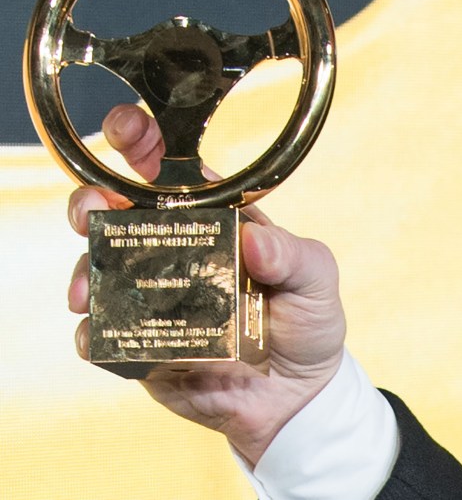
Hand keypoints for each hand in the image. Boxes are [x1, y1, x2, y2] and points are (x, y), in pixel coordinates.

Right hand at [67, 103, 346, 465]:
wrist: (296, 396)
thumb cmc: (308, 320)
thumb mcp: (316, 277)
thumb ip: (292, 256)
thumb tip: (255, 239)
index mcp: (217, 218)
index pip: (173, 170)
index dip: (144, 142)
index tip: (126, 126)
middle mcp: (176, 250)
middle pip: (119, 213)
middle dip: (93, 201)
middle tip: (91, 209)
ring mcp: (152, 295)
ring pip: (99, 269)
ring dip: (86, 269)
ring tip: (89, 286)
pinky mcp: (139, 344)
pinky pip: (102, 334)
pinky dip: (93, 331)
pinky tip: (97, 332)